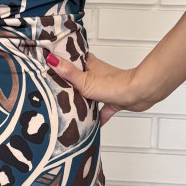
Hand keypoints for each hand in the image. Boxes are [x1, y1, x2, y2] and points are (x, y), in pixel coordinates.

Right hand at [45, 50, 164, 123]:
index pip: (70, 61)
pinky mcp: (113, 99)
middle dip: (68, 85)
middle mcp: (96, 74)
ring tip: (68, 109)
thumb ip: (67, 72)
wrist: (139, 94)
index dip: (59, 63)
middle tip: (53, 92)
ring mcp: (105, 87)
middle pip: (78, 79)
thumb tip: (50, 59)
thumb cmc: (114, 84)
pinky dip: (98, 116)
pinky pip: (103, 109)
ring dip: (82, 101)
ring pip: (89, 94)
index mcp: (89, 65)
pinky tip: (91, 125)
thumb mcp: (84, 80)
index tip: (46, 67)